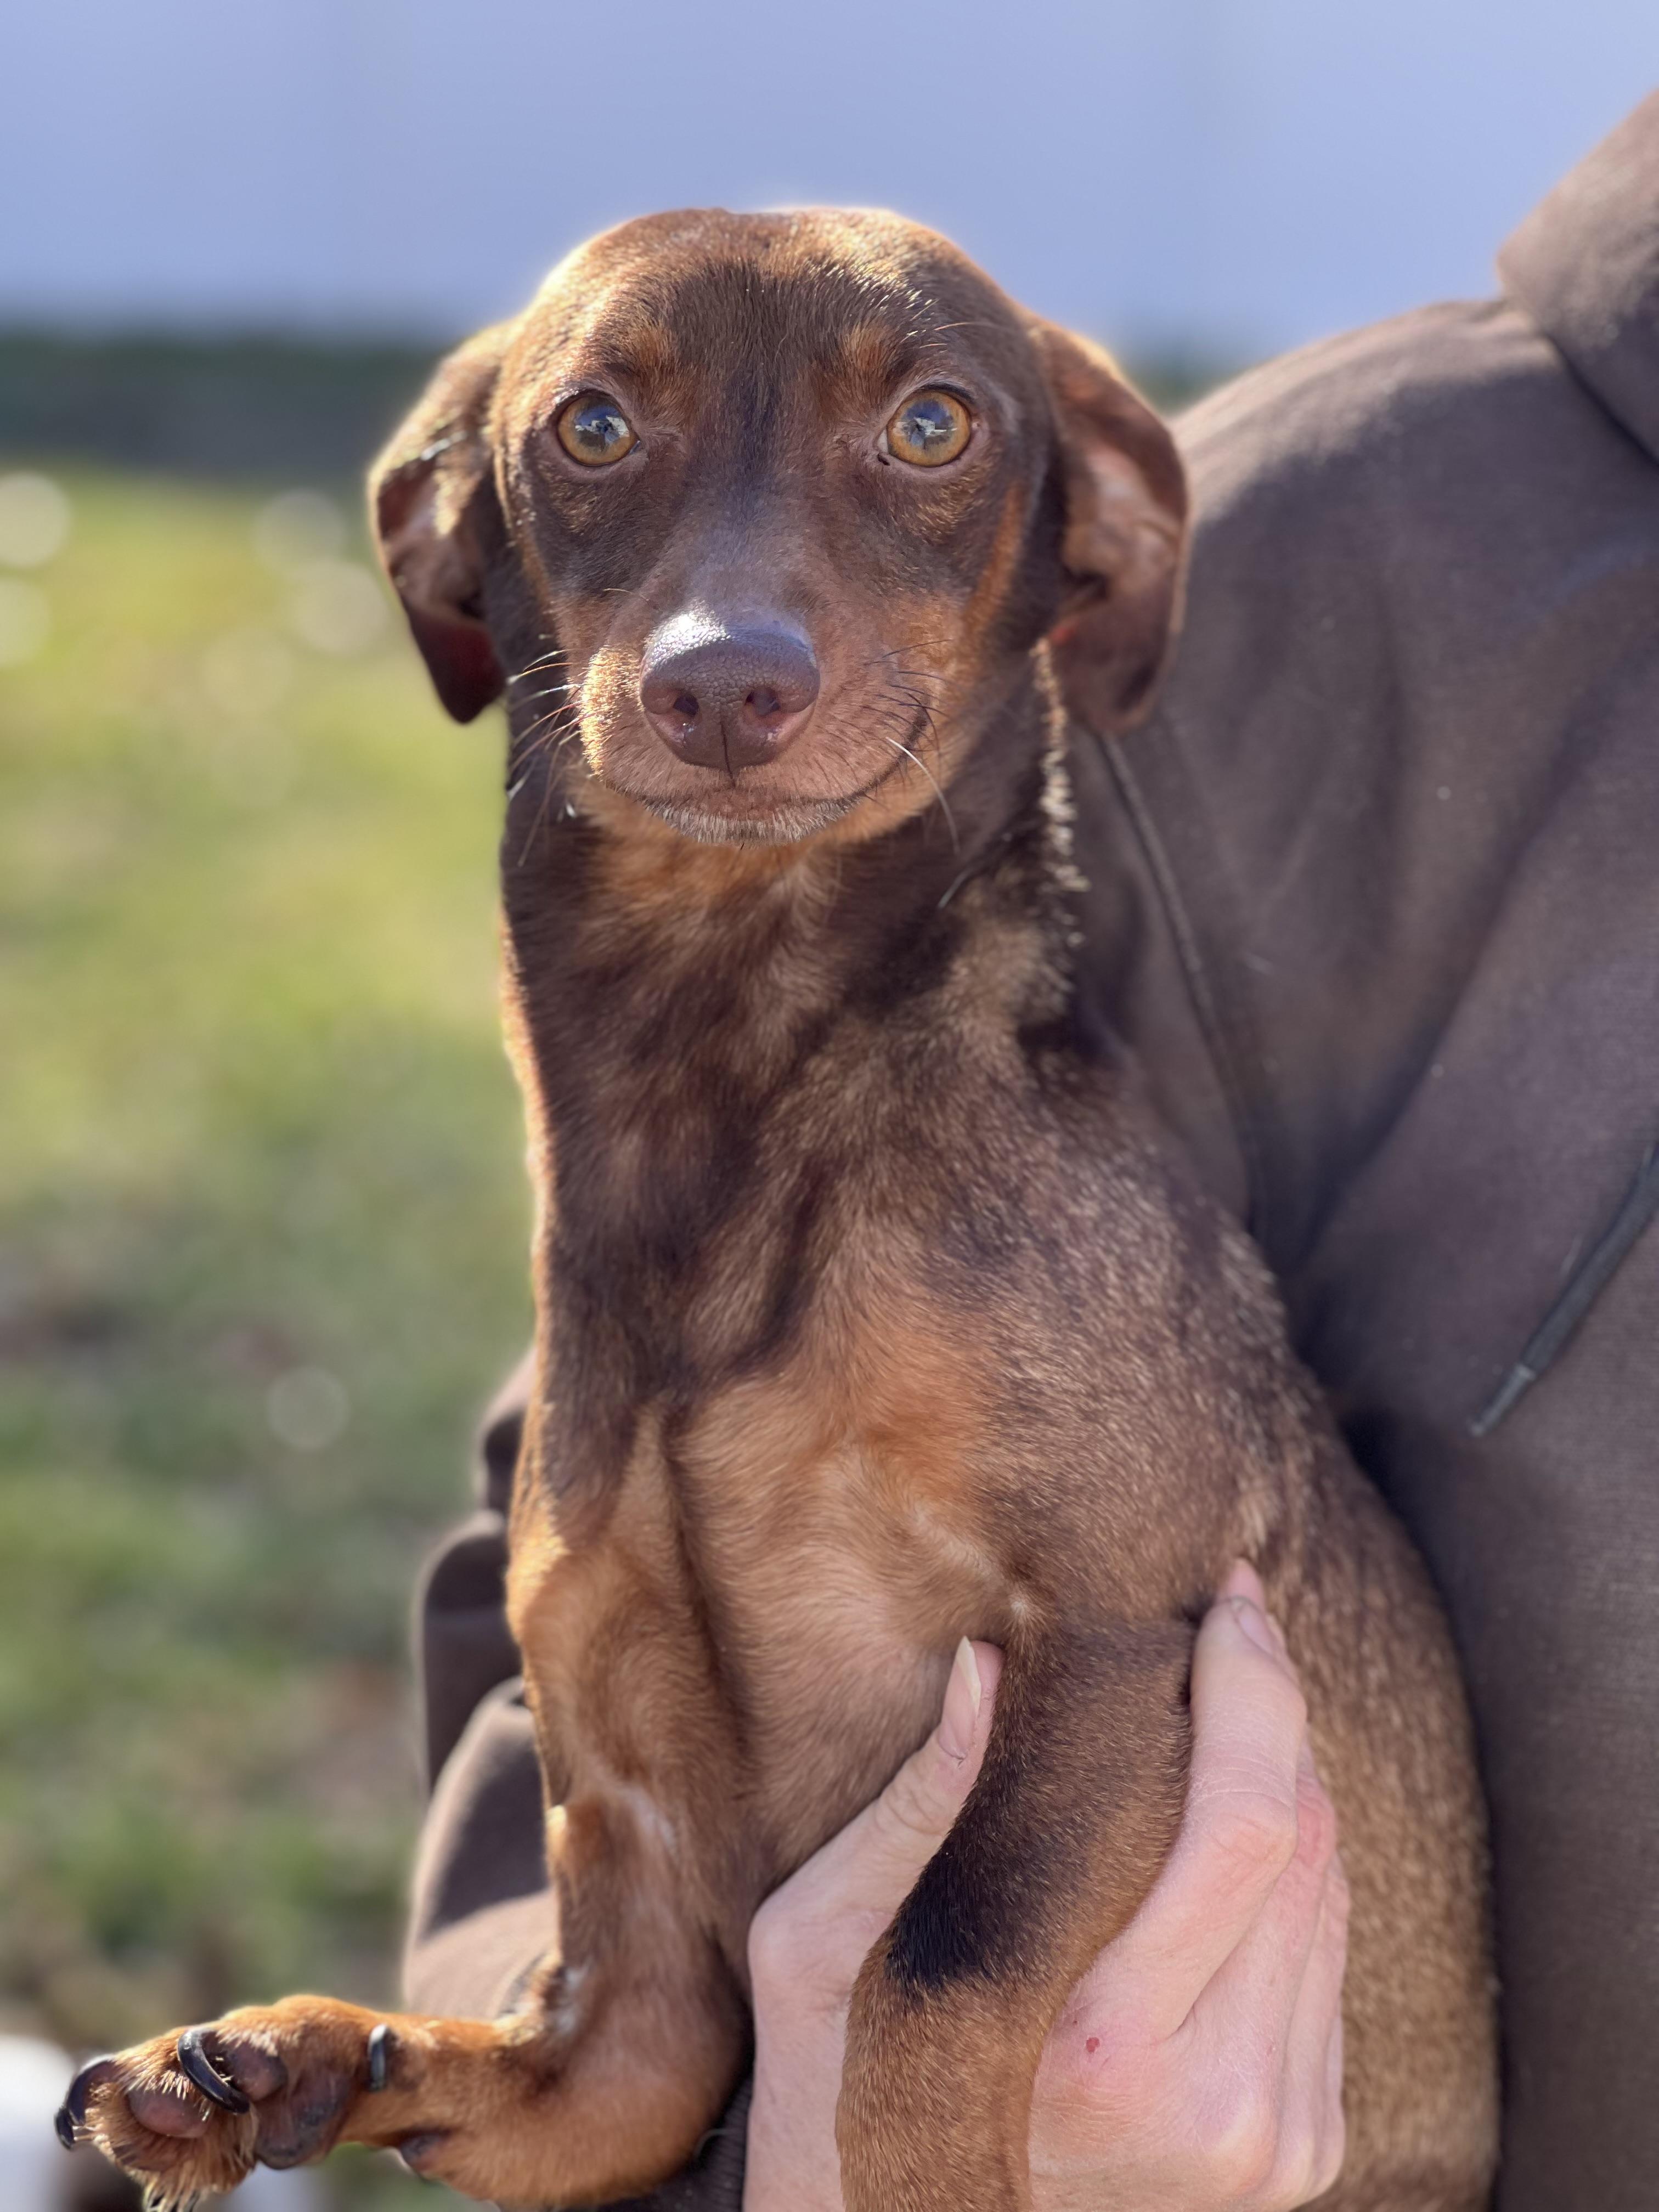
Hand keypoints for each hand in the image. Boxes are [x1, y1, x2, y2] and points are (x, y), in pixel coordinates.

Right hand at [742, 1567, 1346, 2210]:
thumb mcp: (822, 1948)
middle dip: (1276, 1706)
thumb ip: (914, 1812)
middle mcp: (1222, 2107)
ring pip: (1328, 1893)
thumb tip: (985, 1666)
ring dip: (1289, 1776)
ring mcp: (1275, 2139)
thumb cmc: (841, 2094)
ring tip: (1226, 1699)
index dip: (1252, 1690)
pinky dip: (1292, 1862)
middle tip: (1234, 1617)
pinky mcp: (1301, 2146)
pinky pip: (1327, 1956)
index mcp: (1107, 2056)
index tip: (1230, 1594)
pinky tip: (1233, 1811)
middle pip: (1302, 1846)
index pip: (1241, 1829)